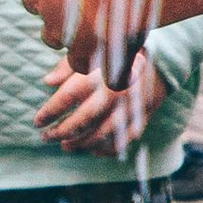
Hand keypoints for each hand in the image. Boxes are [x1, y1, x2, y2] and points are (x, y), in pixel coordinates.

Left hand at [20, 0, 168, 84]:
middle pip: (49, 36)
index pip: (30, 0)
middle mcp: (54, 25)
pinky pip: (113, 77)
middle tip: (87, 16)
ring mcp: (78, 46)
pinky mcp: (105, 60)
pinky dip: (121, 76)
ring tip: (107, 43)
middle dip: (65, 30)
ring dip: (88, 54)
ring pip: (75, 61)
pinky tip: (131, 68)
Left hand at [34, 48, 159, 154]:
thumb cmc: (121, 53)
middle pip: (82, 120)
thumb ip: (69, 66)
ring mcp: (131, 107)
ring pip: (101, 135)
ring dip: (80, 144)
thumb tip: (47, 82)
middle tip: (46, 137)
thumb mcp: (94, 52)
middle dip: (61, 132)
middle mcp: (115, 92)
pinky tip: (93, 150)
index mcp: (100, 73)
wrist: (165, 58)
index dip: (49, 112)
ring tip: (66, 146)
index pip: (67, 97)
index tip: (37, 121)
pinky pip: (123, 140)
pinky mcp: (143, 117)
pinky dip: (107, 149)